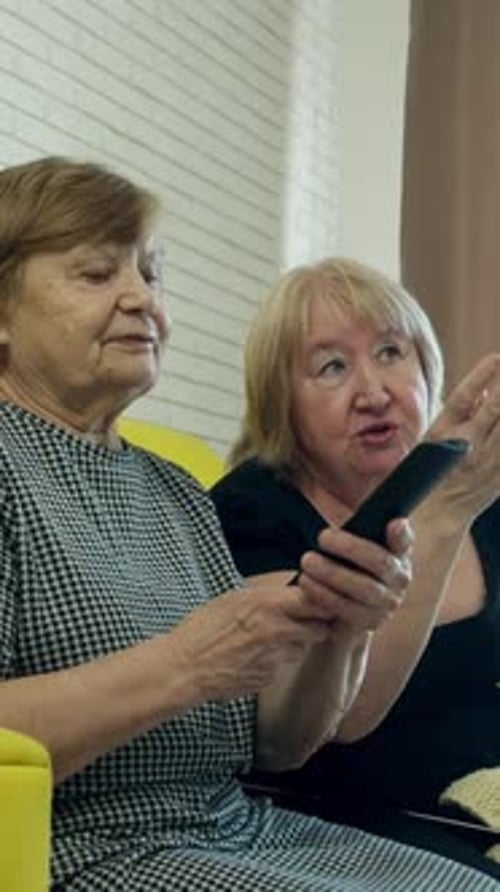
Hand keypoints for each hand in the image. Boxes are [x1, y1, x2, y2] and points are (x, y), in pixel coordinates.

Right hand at [167, 584, 331, 702]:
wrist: (186, 667)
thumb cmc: (203, 629)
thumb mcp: (234, 599)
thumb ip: (267, 596)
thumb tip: (291, 592)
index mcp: (268, 604)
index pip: (315, 600)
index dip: (318, 601)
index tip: (316, 602)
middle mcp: (278, 629)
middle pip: (320, 627)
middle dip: (315, 625)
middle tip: (303, 623)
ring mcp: (276, 656)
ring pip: (303, 648)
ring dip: (295, 644)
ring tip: (269, 640)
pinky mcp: (271, 677)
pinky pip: (284, 665)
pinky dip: (276, 661)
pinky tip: (255, 657)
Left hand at [296, 518, 412, 631]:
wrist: (344, 615)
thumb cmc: (348, 568)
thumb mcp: (354, 546)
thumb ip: (360, 525)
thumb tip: (361, 487)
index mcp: (399, 554)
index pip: (405, 541)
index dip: (402, 534)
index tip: (393, 524)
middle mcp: (399, 580)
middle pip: (380, 562)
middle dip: (350, 548)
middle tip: (321, 537)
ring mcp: (386, 604)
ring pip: (363, 588)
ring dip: (331, 573)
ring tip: (306, 562)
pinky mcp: (368, 623)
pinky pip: (346, 609)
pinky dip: (323, 595)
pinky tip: (306, 583)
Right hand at [426, 353, 499, 518]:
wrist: (434, 518)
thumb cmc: (428, 475)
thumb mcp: (432, 440)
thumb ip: (460, 415)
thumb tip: (484, 393)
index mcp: (441, 434)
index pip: (464, 398)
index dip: (481, 377)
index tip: (497, 358)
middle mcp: (465, 447)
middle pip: (495, 411)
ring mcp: (485, 464)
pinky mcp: (499, 478)